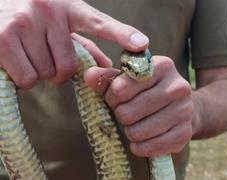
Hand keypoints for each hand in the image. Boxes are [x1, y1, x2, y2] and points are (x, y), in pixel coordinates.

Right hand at [0, 0, 147, 87]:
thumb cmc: (29, 20)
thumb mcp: (58, 25)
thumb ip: (83, 45)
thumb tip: (107, 68)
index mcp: (67, 7)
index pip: (99, 23)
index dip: (122, 34)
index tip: (141, 44)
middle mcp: (48, 9)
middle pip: (69, 66)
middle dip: (58, 71)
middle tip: (44, 56)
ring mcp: (25, 21)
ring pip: (47, 74)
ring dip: (39, 73)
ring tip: (27, 53)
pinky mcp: (3, 37)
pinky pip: (28, 78)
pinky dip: (23, 78)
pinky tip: (14, 61)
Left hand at [85, 56, 192, 156]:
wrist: (183, 108)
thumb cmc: (150, 91)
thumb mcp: (130, 79)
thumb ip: (108, 77)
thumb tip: (88, 75)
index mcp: (163, 66)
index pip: (121, 88)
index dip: (112, 97)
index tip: (116, 99)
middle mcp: (178, 86)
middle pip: (127, 112)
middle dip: (120, 116)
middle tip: (126, 114)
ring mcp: (184, 110)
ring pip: (137, 132)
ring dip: (130, 132)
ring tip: (135, 125)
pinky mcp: (185, 133)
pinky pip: (150, 147)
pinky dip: (140, 147)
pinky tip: (142, 140)